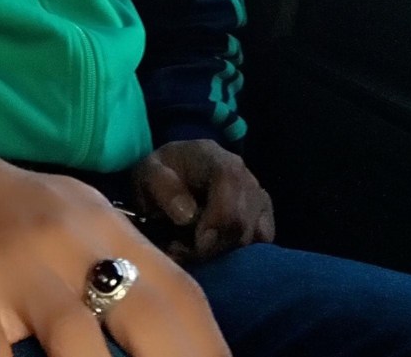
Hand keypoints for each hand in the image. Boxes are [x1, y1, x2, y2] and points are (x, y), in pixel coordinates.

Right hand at [0, 141, 231, 356]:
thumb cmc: (26, 212)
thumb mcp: (86, 220)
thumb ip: (127, 264)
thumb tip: (182, 330)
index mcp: (109, 229)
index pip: (178, 292)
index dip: (209, 348)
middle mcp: (73, 244)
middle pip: (142, 313)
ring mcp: (20, 270)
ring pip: (74, 337)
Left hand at [131, 140, 274, 263]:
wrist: (170, 179)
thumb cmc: (159, 176)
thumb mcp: (147, 175)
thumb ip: (163, 188)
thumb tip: (188, 215)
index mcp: (214, 156)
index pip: (230, 181)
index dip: (217, 217)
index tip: (196, 242)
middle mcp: (243, 173)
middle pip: (243, 218)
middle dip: (213, 245)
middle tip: (182, 251)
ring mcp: (257, 194)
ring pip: (253, 235)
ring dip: (222, 253)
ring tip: (193, 250)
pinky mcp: (262, 214)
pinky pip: (263, 240)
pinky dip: (240, 254)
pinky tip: (215, 251)